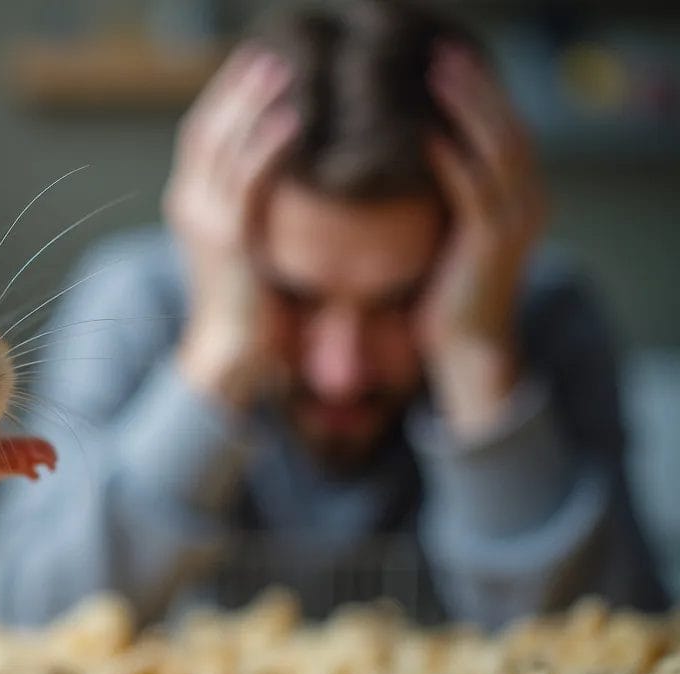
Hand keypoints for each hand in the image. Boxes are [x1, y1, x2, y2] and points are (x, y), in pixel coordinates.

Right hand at [162, 47, 298, 407]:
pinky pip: (250, 180)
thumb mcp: (244, 241)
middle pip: (207, 129)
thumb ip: (250, 203)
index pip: (200, 134)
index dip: (224, 97)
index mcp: (188, 202)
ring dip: (255, 105)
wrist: (230, 350)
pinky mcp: (230, 238)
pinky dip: (270, 146)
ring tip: (284, 73)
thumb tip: (279, 167)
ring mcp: (204, 220)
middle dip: (237, 89)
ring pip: (225, 146)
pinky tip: (295, 121)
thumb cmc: (247, 301)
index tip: (252, 66)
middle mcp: (188, 204)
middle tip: (268, 55)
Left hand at [423, 44, 546, 437]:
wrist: (465, 349)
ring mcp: (515, 222)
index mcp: (521, 197)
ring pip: (497, 150)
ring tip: (436, 79)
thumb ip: (448, 194)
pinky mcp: (490, 243)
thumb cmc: (448, 292)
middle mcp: (529, 202)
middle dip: (476, 89)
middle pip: (508, 127)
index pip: (506, 129)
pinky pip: (473, 190)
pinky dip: (452, 158)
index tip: (448, 63)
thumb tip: (414, 152)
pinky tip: (425, 136)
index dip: (481, 93)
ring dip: (466, 110)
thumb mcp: (451, 232)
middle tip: (442, 55)